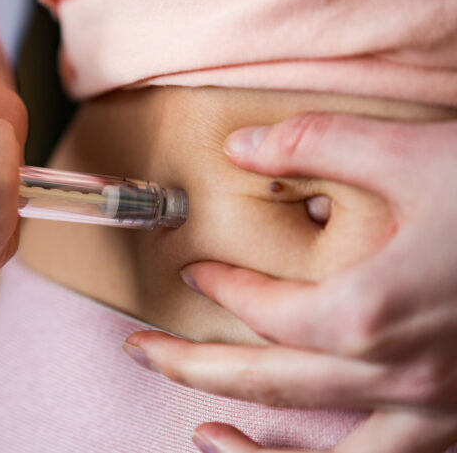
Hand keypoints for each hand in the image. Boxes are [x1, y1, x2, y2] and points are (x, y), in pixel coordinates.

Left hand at [123, 113, 456, 451]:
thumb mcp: (416, 152)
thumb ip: (317, 145)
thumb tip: (243, 146)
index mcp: (369, 311)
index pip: (262, 310)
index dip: (220, 287)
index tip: (193, 272)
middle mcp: (395, 376)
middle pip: (263, 382)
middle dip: (189, 364)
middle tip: (140, 350)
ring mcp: (436, 413)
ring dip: (250, 451)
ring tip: (199, 432)